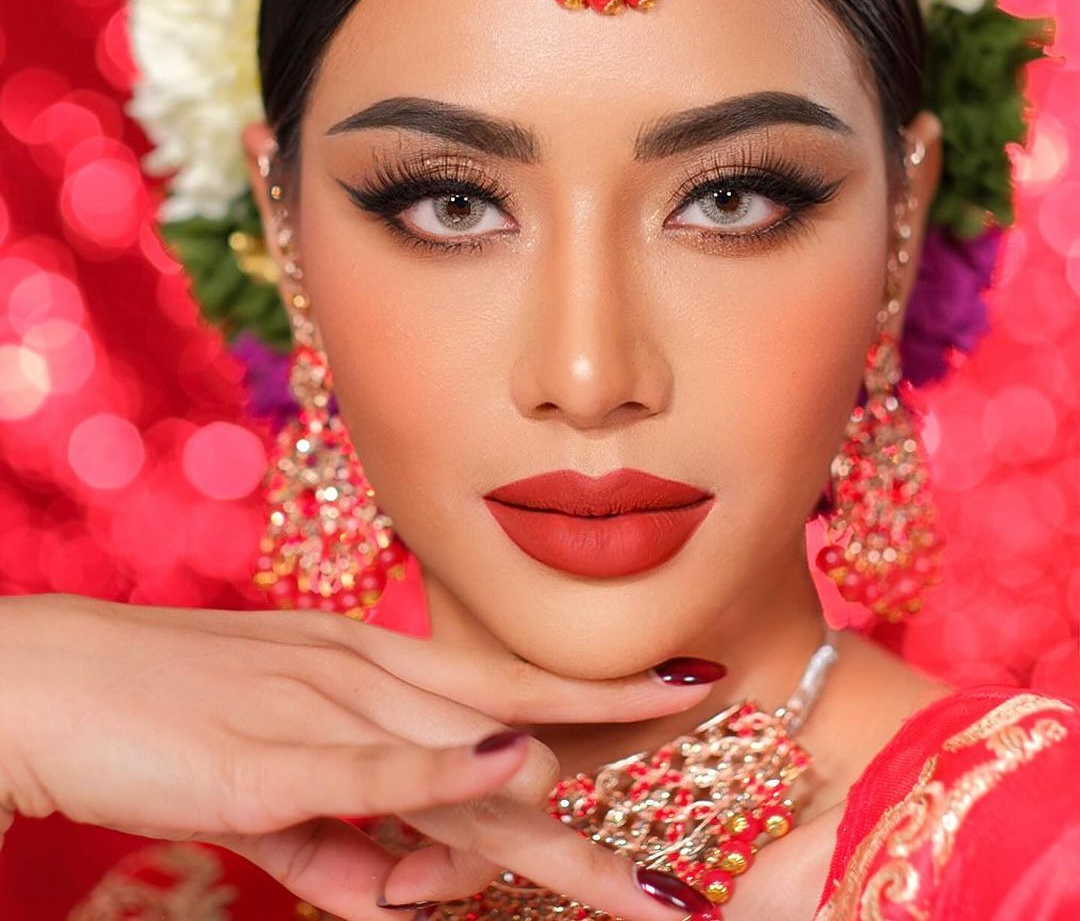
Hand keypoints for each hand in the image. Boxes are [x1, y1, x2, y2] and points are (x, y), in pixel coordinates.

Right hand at [0, 594, 721, 919]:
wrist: (55, 685)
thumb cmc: (162, 723)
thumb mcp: (267, 790)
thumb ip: (339, 843)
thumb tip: (402, 901)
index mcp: (367, 668)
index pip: (506, 683)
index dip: (600, 695)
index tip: (684, 693)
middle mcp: (363, 674)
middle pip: (510, 739)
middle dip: (605, 799)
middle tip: (687, 842)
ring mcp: (322, 707)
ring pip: (462, 771)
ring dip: (555, 841)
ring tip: (637, 897)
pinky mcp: (269, 756)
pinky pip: (373, 767)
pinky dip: (443, 771)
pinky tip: (516, 767)